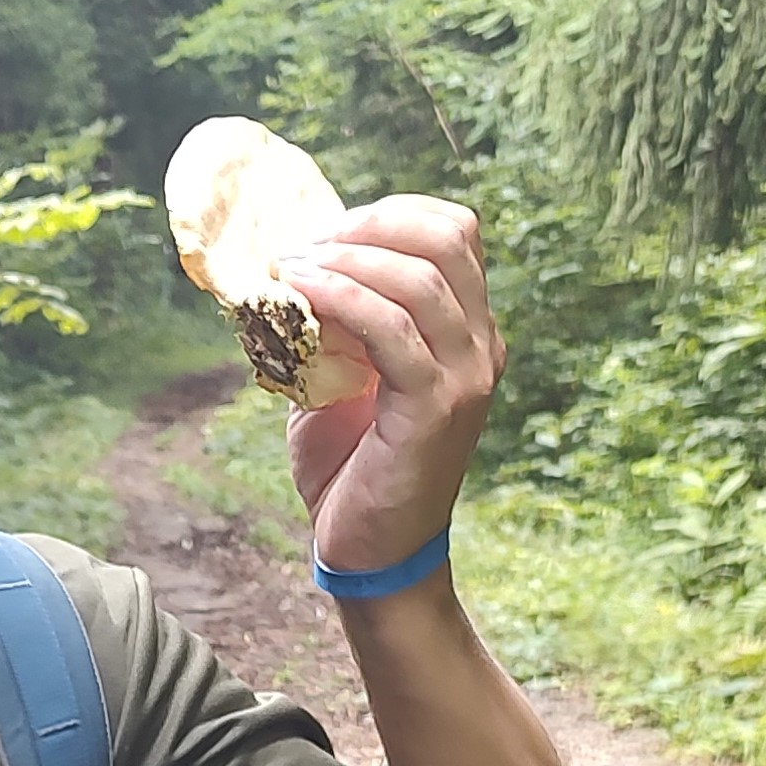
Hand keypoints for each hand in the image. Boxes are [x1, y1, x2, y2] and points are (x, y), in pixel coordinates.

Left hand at [276, 196, 503, 576]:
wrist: (368, 550)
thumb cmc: (351, 467)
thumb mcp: (338, 378)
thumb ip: (332, 325)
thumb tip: (285, 270)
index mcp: (467, 331)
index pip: (454, 232)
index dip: (389, 214)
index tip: (325, 230)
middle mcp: (480, 346)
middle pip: (447, 238)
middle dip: (368, 225)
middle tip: (305, 242)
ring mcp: (466, 376)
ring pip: (420, 278)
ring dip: (345, 260)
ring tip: (288, 267)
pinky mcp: (436, 407)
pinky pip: (393, 330)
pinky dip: (342, 300)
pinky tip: (299, 296)